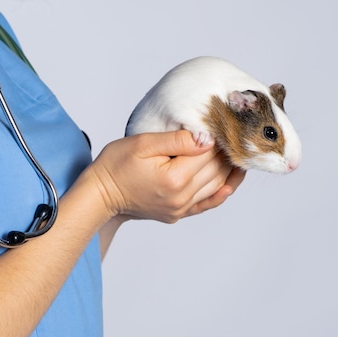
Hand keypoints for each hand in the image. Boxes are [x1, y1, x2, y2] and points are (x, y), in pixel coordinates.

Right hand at [89, 130, 244, 223]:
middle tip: (233, 133)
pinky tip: (231, 182)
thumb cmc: (115, 165)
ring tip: (236, 152)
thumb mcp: (142, 144)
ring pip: (216, 186)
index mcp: (174, 178)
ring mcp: (180, 209)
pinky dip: (221, 193)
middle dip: (225, 151)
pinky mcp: (177, 215)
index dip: (217, 136)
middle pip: (215, 170)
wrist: (100, 195)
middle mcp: (181, 197)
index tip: (223, 122)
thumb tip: (207, 137)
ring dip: (228, 170)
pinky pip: (206, 204)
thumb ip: (176, 140)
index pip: (208, 153)